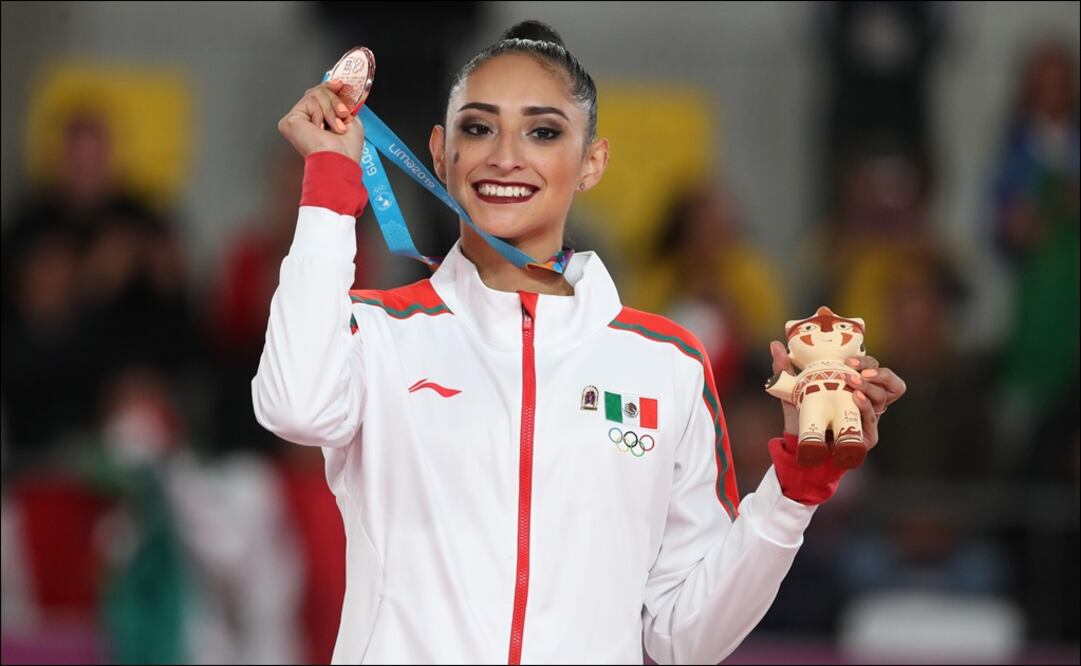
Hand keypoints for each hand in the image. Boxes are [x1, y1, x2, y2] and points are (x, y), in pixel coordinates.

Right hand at [277, 79, 364, 160]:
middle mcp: (307, 121)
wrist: (339, 159)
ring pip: (315, 94)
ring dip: (331, 109)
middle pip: (318, 92)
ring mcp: (297, 120)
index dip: (331, 87)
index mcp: (320, 122)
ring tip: (335, 126)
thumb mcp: (350, 118)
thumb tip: (340, 86)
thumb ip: (342, 102)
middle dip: (335, 101)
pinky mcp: (290, 120)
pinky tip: (321, 128)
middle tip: (343, 115)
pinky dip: (321, 113)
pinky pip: (309, 100)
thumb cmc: (347, 150)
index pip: (321, 96)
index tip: (341, 84)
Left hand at [769, 342, 906, 450]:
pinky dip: (866, 406)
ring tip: (852, 382)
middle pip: (888, 380)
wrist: (799, 444)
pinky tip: (856, 397)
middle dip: (876, 371)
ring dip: (870, 386)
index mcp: (855, 385)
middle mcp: (867, 399)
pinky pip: (872, 419)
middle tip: (855, 369)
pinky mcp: (868, 436)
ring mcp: (869, 417)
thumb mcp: (792, 389)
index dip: (866, 362)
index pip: (873, 368)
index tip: (848, 360)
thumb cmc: (802, 413)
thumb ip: (784, 368)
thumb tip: (775, 345)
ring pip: (884, 396)